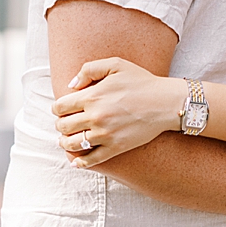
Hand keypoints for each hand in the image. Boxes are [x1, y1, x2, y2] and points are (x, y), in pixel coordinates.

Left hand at [52, 57, 185, 165]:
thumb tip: (71, 86)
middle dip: (61, 124)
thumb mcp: (117, 64)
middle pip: (62, 126)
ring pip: (71, 144)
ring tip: (68, 139)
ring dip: (65, 142)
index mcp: (92, 96)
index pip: (59, 107)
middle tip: (67, 123)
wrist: (167, 102)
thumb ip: (89, 69)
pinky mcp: (116, 147)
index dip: (58, 108)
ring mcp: (105, 134)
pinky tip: (77, 160)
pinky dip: (80, 162)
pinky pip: (90, 160)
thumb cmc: (142, 81)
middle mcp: (96, 117)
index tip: (64, 109)